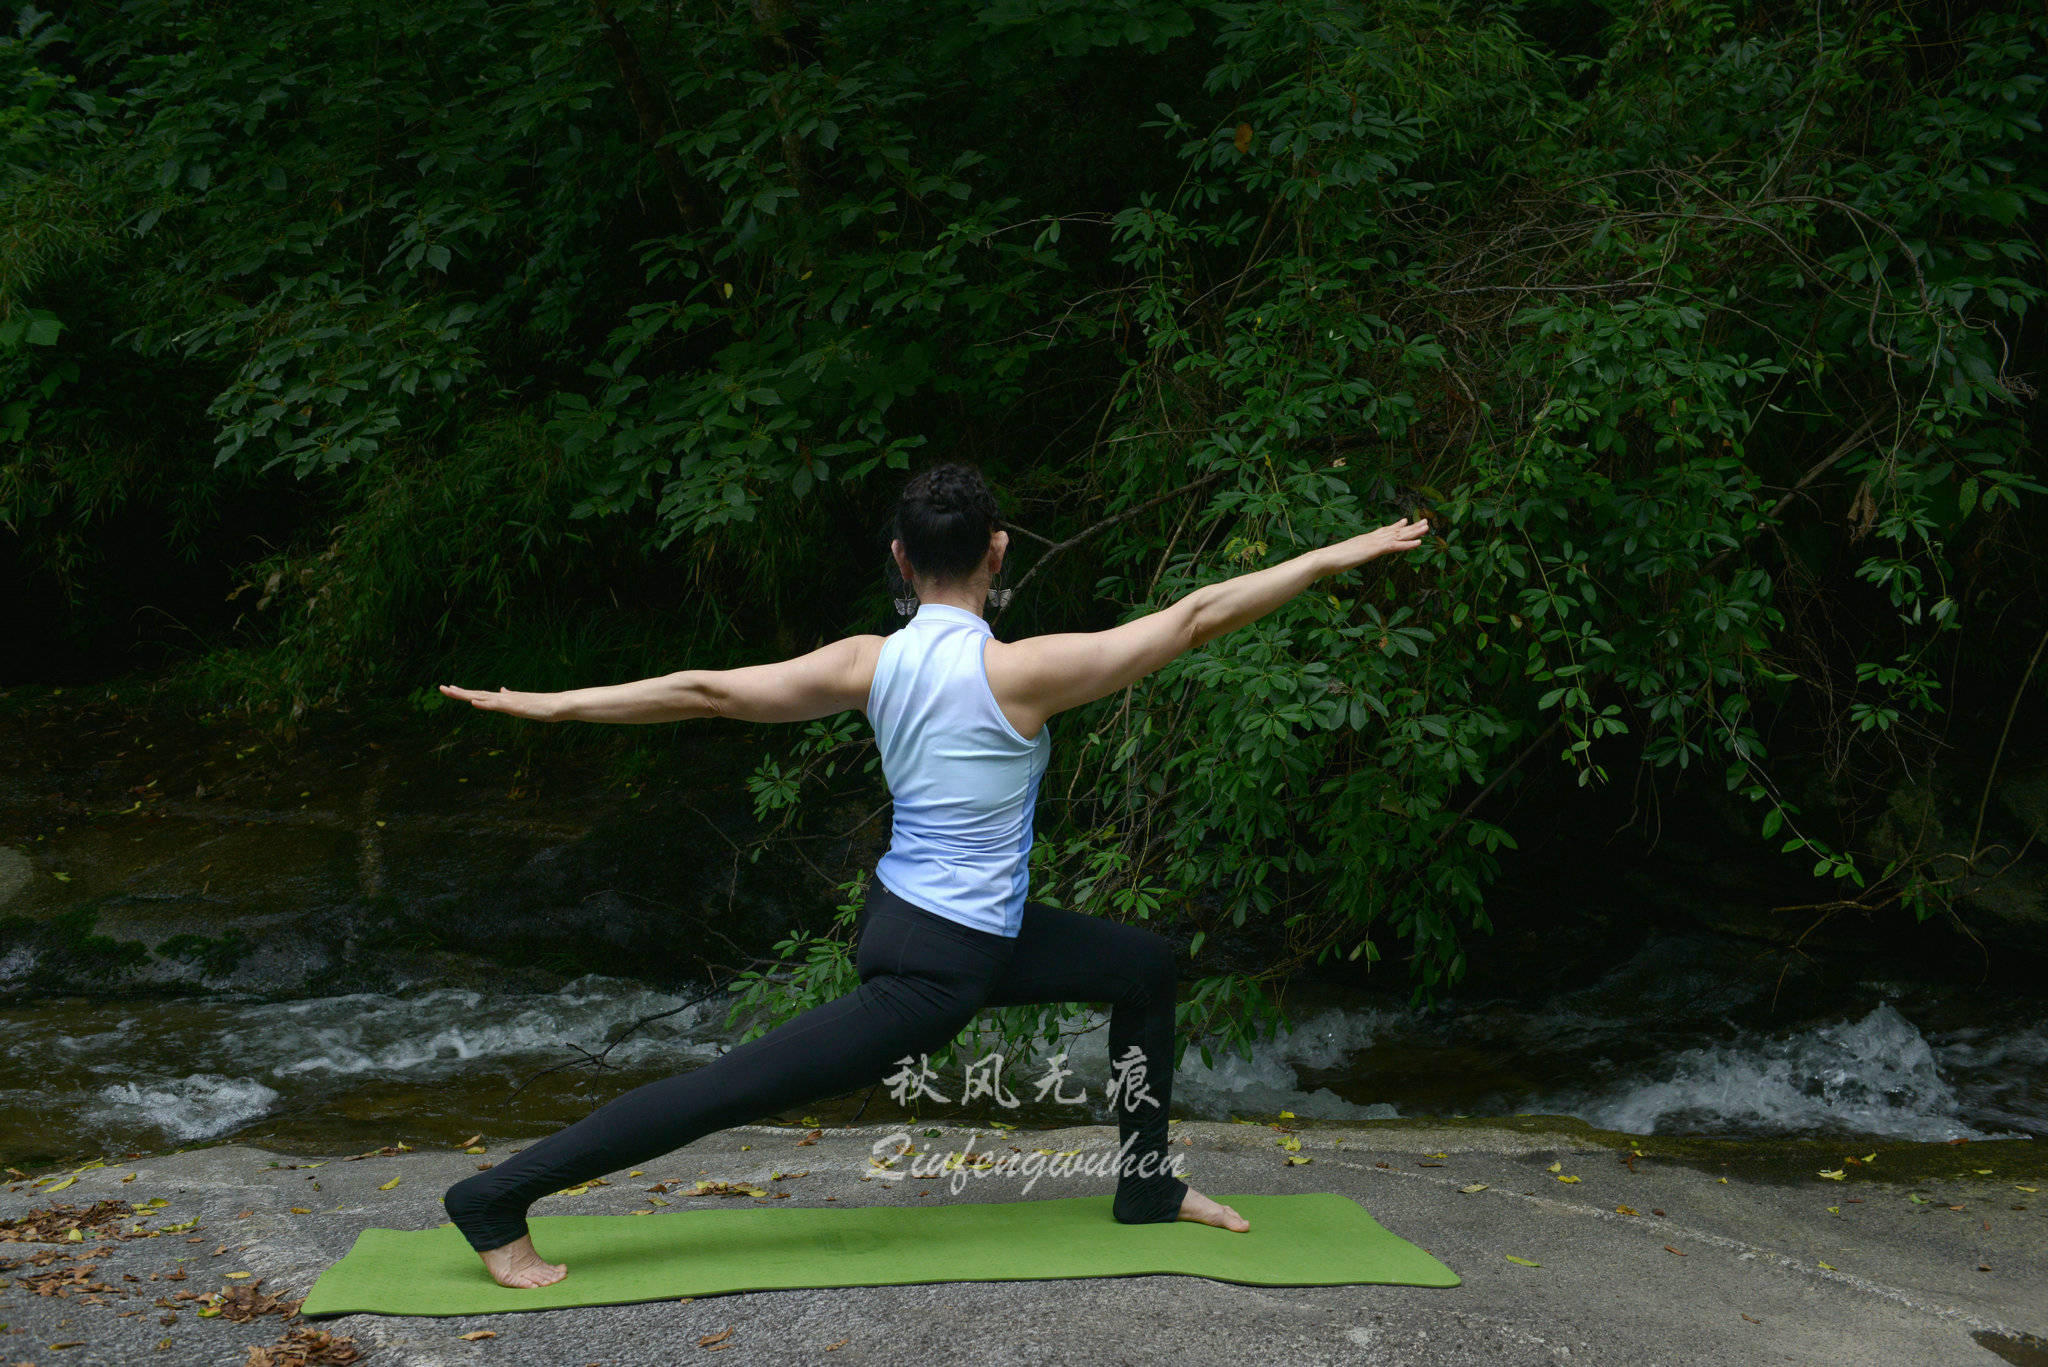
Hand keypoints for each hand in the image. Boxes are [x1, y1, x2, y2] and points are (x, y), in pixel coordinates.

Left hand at [438, 683, 562, 720]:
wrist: (557, 705)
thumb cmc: (541, 705)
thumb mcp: (521, 702)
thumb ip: (510, 697)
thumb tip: (502, 689)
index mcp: (502, 698)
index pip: (478, 694)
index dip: (463, 692)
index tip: (449, 688)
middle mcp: (502, 697)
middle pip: (476, 694)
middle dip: (458, 692)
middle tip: (440, 688)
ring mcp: (507, 702)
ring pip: (482, 697)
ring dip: (466, 695)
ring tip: (451, 691)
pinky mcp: (514, 707)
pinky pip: (497, 706)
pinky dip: (485, 704)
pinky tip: (474, 702)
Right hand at [1323, 517, 1430, 573]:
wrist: (1325, 558)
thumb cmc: (1330, 560)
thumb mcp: (1344, 556)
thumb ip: (1350, 554)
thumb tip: (1349, 557)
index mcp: (1365, 539)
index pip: (1384, 530)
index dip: (1396, 526)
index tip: (1406, 520)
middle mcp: (1372, 538)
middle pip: (1395, 531)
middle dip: (1411, 527)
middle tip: (1425, 521)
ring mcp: (1374, 542)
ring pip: (1399, 535)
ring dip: (1414, 531)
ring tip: (1427, 526)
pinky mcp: (1375, 549)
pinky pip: (1396, 546)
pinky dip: (1408, 544)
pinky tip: (1420, 543)